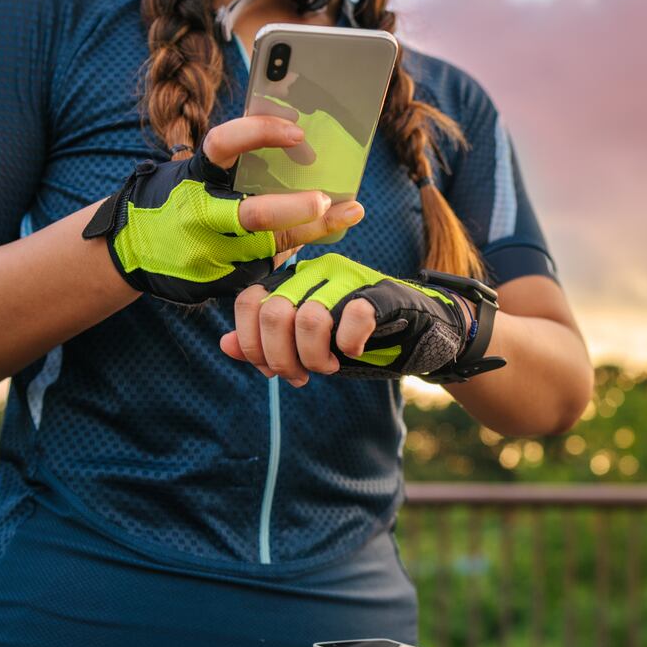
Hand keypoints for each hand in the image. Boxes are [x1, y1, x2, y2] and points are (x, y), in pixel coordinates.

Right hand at [83, 115, 363, 303]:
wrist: (128, 251)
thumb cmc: (173, 203)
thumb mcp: (195, 178)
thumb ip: (237, 168)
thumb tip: (300, 154)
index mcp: (194, 178)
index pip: (223, 146)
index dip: (260, 134)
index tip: (298, 133)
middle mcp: (202, 216)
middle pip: (254, 215)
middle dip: (295, 210)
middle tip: (327, 200)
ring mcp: (211, 254)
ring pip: (270, 248)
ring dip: (310, 232)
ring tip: (345, 216)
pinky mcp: (221, 283)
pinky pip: (264, 270)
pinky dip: (293, 253)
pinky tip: (322, 236)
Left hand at [219, 253, 472, 384]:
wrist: (422, 334)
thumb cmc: (363, 341)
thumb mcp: (308, 349)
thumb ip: (268, 346)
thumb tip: (224, 346)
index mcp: (294, 281)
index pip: (249, 302)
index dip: (253, 343)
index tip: (272, 369)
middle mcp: (317, 271)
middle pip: (274, 312)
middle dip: (282, 358)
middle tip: (302, 375)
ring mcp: (350, 277)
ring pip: (309, 317)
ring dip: (315, 356)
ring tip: (330, 367)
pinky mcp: (382, 292)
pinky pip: (355, 315)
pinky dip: (350, 344)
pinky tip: (355, 351)